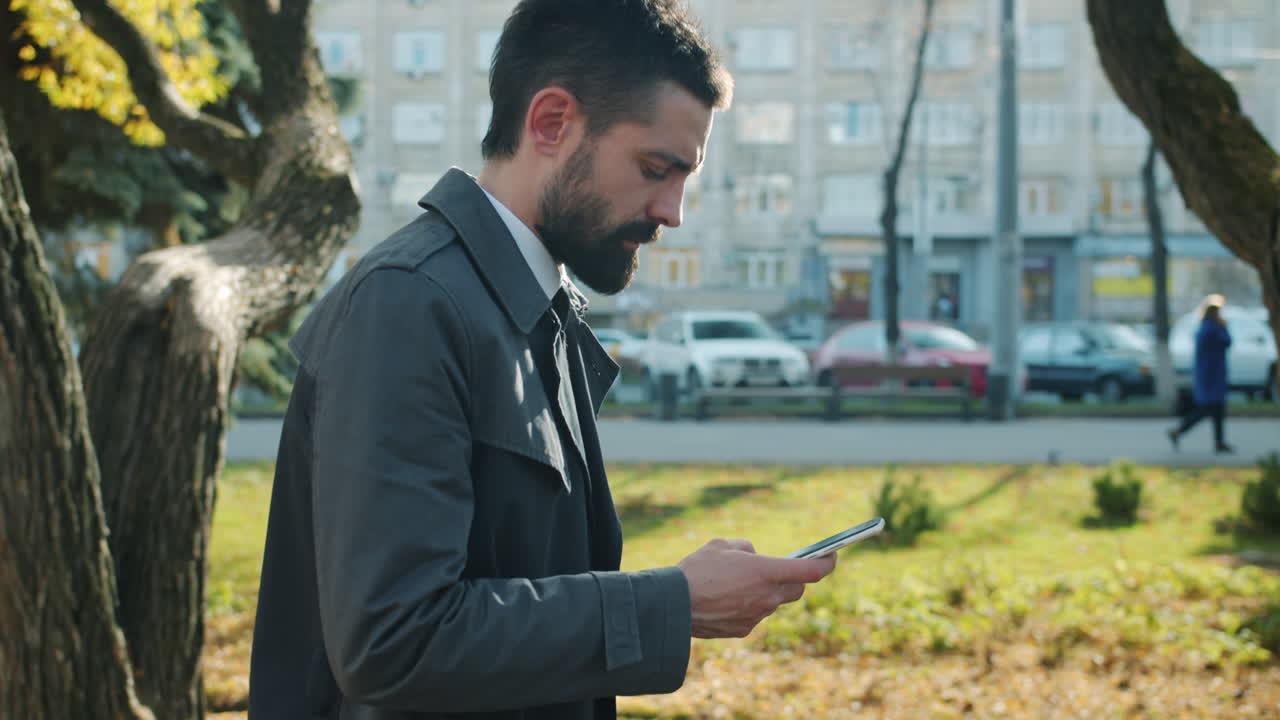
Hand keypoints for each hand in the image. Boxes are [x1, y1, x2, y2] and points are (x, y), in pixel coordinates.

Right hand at [676, 538, 836, 638]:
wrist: (674, 605)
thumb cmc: (697, 569)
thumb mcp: (721, 545)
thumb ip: (745, 548)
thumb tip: (754, 557)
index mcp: (766, 571)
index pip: (811, 571)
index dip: (827, 562)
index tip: (832, 555)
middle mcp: (767, 596)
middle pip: (797, 590)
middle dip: (794, 579)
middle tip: (780, 570)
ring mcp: (757, 616)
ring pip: (773, 602)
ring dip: (766, 592)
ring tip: (740, 583)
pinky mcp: (744, 630)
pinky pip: (755, 615)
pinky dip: (748, 606)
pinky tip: (727, 599)